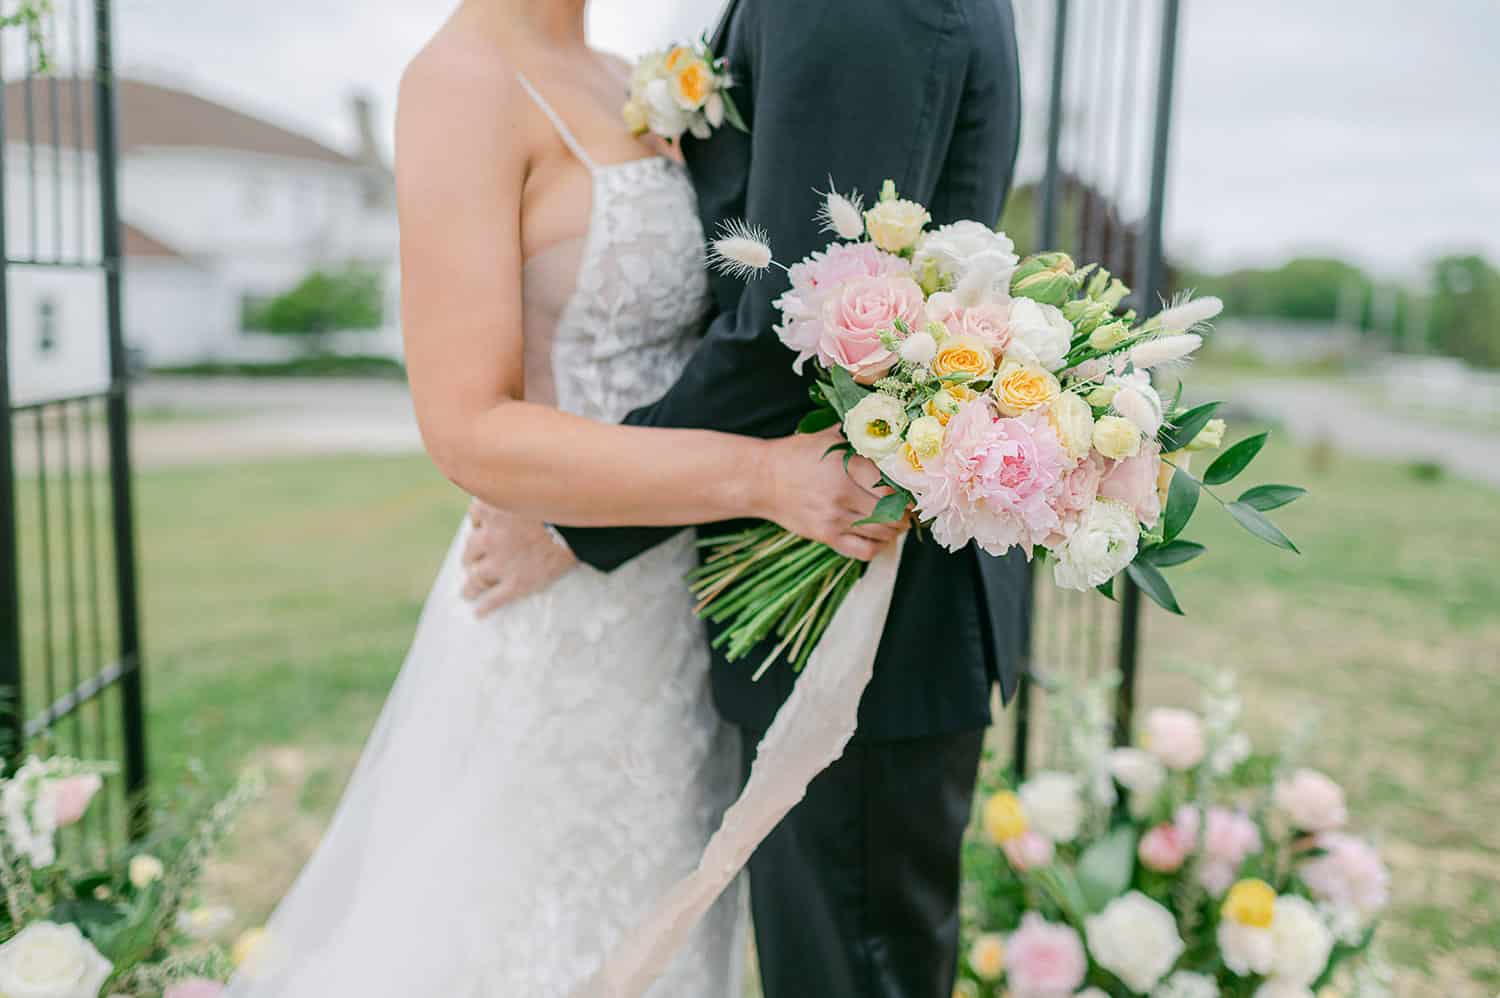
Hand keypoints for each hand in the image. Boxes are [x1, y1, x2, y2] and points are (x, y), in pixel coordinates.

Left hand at [461, 499, 577, 616]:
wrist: (578, 528)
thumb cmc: (561, 503)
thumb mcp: (534, 489)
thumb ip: (519, 494)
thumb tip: (516, 496)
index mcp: (493, 509)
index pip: (475, 514)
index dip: (480, 522)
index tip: (482, 526)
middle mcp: (491, 537)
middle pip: (471, 548)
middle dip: (471, 555)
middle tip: (472, 562)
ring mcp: (502, 563)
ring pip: (476, 577)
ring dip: (470, 585)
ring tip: (467, 592)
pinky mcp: (517, 583)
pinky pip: (494, 599)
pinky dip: (485, 607)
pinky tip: (479, 613)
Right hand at [757, 428, 909, 561]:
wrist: (762, 479)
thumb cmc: (797, 455)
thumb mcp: (829, 438)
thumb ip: (860, 439)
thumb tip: (894, 434)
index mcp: (846, 467)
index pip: (893, 485)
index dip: (909, 490)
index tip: (914, 488)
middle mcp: (843, 494)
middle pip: (893, 511)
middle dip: (907, 511)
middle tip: (910, 506)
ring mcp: (835, 519)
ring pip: (883, 533)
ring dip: (897, 528)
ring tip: (898, 520)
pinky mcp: (827, 536)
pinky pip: (864, 551)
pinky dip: (878, 546)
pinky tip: (879, 536)